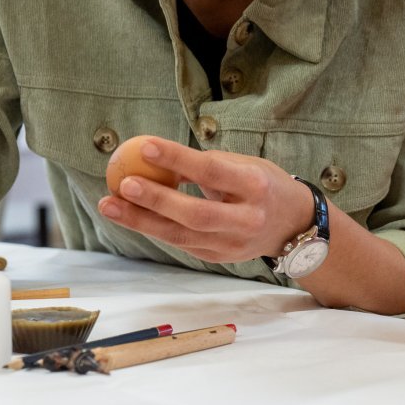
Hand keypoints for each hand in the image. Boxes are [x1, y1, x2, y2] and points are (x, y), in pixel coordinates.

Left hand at [97, 137, 314, 263]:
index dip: (177, 159)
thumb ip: (209, 165)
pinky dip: (154, 229)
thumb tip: (158, 158)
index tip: (146, 146)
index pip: (211, 171)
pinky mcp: (219, 258)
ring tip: (109, 205)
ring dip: (141, 221)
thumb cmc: (264, 185)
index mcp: (255, 186)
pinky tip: (131, 216)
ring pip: (181, 236)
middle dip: (155, 200)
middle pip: (195, 213)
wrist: (294, 225)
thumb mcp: (247, 165)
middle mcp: (247, 219)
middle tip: (122, 184)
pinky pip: (181, 243)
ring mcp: (233, 244)